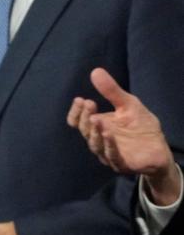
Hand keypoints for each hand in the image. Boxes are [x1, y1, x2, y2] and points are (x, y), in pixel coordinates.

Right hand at [68, 68, 179, 203]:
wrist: (159, 149)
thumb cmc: (141, 127)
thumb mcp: (128, 104)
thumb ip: (112, 91)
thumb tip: (95, 71)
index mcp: (97, 127)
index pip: (77, 122)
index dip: (76, 112)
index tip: (80, 100)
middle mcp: (98, 140)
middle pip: (84, 131)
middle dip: (85, 117)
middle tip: (88, 104)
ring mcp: (108, 153)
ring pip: (95, 144)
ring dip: (94, 132)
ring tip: (95, 119)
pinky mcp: (122, 163)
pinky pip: (112, 155)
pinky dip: (109, 145)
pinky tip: (108, 133)